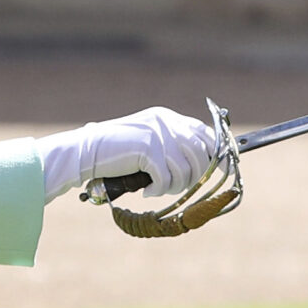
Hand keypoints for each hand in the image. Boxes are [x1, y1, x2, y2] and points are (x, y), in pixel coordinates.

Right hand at [35, 108, 217, 201]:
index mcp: (167, 117)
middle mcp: (166, 121)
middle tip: (174, 186)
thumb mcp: (148, 143)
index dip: (217, 153)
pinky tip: (147, 190)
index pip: (205, 132)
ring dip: (174, 186)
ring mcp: (157, 134)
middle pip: (201, 153)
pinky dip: (158, 190)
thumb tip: (207, 164)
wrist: (86, 151)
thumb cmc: (117, 153)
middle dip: (194, 176)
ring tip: (157, 188)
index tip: (221, 170)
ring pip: (186, 169)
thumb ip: (172, 147)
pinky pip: (167, 178)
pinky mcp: (148, 149)